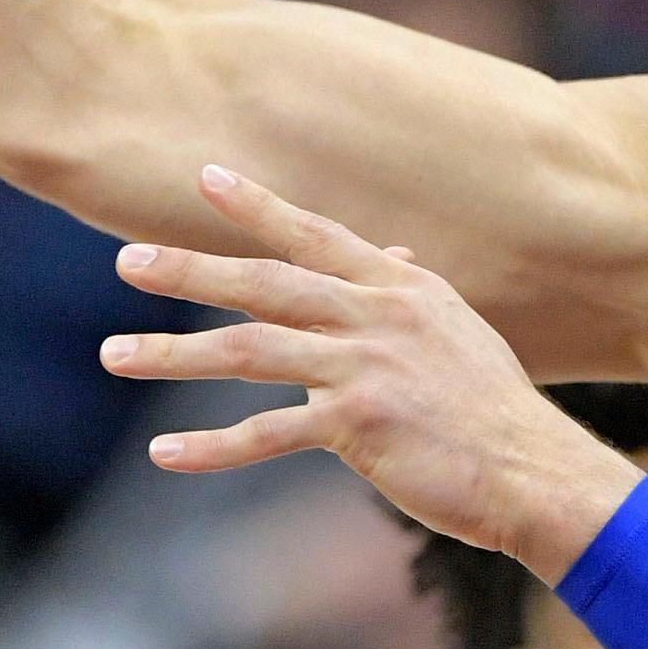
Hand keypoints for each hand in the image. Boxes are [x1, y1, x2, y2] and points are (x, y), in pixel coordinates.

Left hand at [102, 166, 632, 578]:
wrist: (533, 470)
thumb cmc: (493, 409)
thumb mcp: (457, 332)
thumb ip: (412, 291)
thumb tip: (390, 254)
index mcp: (401, 288)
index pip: (317, 235)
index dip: (259, 208)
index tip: (207, 178)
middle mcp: (379, 315)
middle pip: (267, 283)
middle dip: (191, 269)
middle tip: (127, 259)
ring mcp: (366, 368)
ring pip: (249, 351)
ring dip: (173, 353)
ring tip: (114, 355)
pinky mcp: (358, 425)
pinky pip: (267, 433)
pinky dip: (211, 446)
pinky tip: (165, 452)